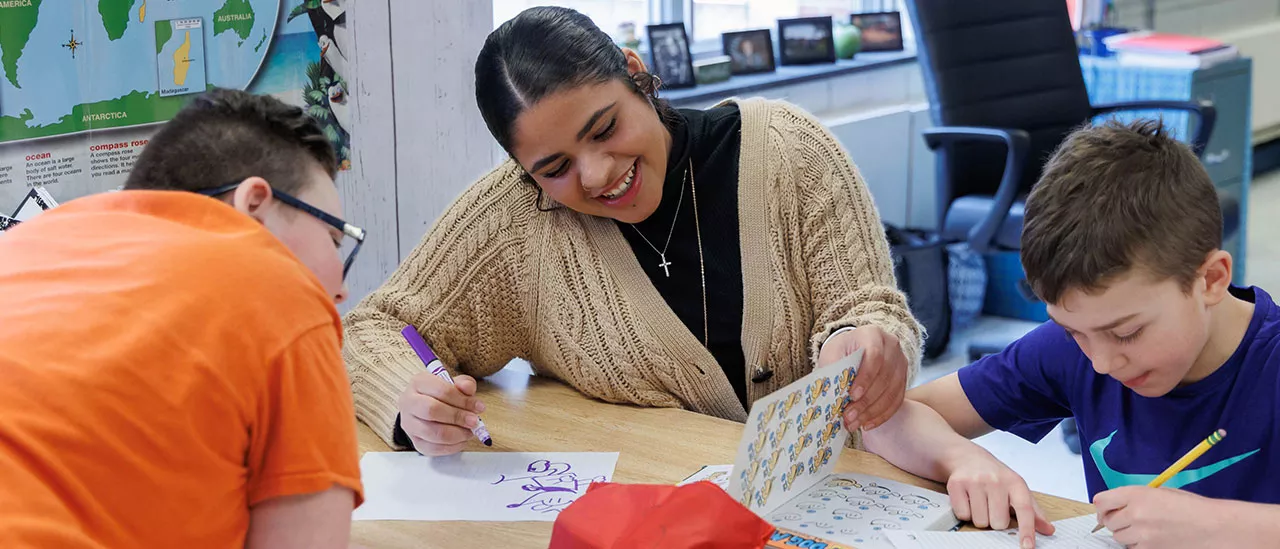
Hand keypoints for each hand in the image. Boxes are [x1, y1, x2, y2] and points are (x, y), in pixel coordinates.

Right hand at [396, 371, 485, 455]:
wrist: (425, 408)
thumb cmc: (442, 395)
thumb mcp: (455, 384)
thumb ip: (464, 384)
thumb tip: (468, 388)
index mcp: (418, 383)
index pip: (442, 391)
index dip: (463, 400)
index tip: (479, 407)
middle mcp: (408, 402)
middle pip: (432, 411)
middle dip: (458, 417)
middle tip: (474, 421)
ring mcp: (409, 424)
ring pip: (433, 433)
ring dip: (457, 434)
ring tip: (469, 431)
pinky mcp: (415, 442)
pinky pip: (433, 448)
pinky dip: (452, 447)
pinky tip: (462, 440)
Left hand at [825, 326, 907, 430]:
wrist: (855, 349)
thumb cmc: (841, 352)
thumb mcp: (832, 355)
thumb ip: (833, 370)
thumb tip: (832, 395)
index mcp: (872, 334)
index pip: (874, 355)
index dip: (865, 377)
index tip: (852, 395)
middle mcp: (892, 346)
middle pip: (885, 376)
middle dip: (866, 400)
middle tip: (849, 416)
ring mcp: (901, 362)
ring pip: (892, 391)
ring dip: (872, 411)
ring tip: (854, 424)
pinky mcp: (903, 379)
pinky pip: (897, 401)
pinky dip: (882, 415)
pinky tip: (867, 425)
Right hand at [944, 446, 1053, 547]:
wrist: (967, 457)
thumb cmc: (995, 476)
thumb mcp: (1016, 488)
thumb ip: (1033, 511)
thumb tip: (1048, 529)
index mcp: (1015, 482)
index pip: (1024, 510)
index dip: (1027, 530)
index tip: (1027, 546)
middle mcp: (996, 480)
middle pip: (998, 522)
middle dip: (995, 520)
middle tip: (992, 506)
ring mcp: (975, 481)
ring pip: (980, 521)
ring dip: (980, 517)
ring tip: (980, 502)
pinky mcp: (957, 484)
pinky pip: (963, 515)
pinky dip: (965, 512)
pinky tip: (968, 499)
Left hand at [1095, 486, 1229, 547]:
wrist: (1214, 527)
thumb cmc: (1190, 507)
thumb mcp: (1160, 492)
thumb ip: (1134, 497)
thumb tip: (1115, 505)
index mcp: (1137, 494)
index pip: (1101, 501)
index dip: (1102, 507)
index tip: (1105, 510)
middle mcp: (1135, 513)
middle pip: (1108, 521)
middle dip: (1115, 521)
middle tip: (1128, 520)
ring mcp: (1141, 534)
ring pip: (1118, 537)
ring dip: (1126, 534)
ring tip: (1144, 530)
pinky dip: (1138, 546)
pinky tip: (1152, 540)